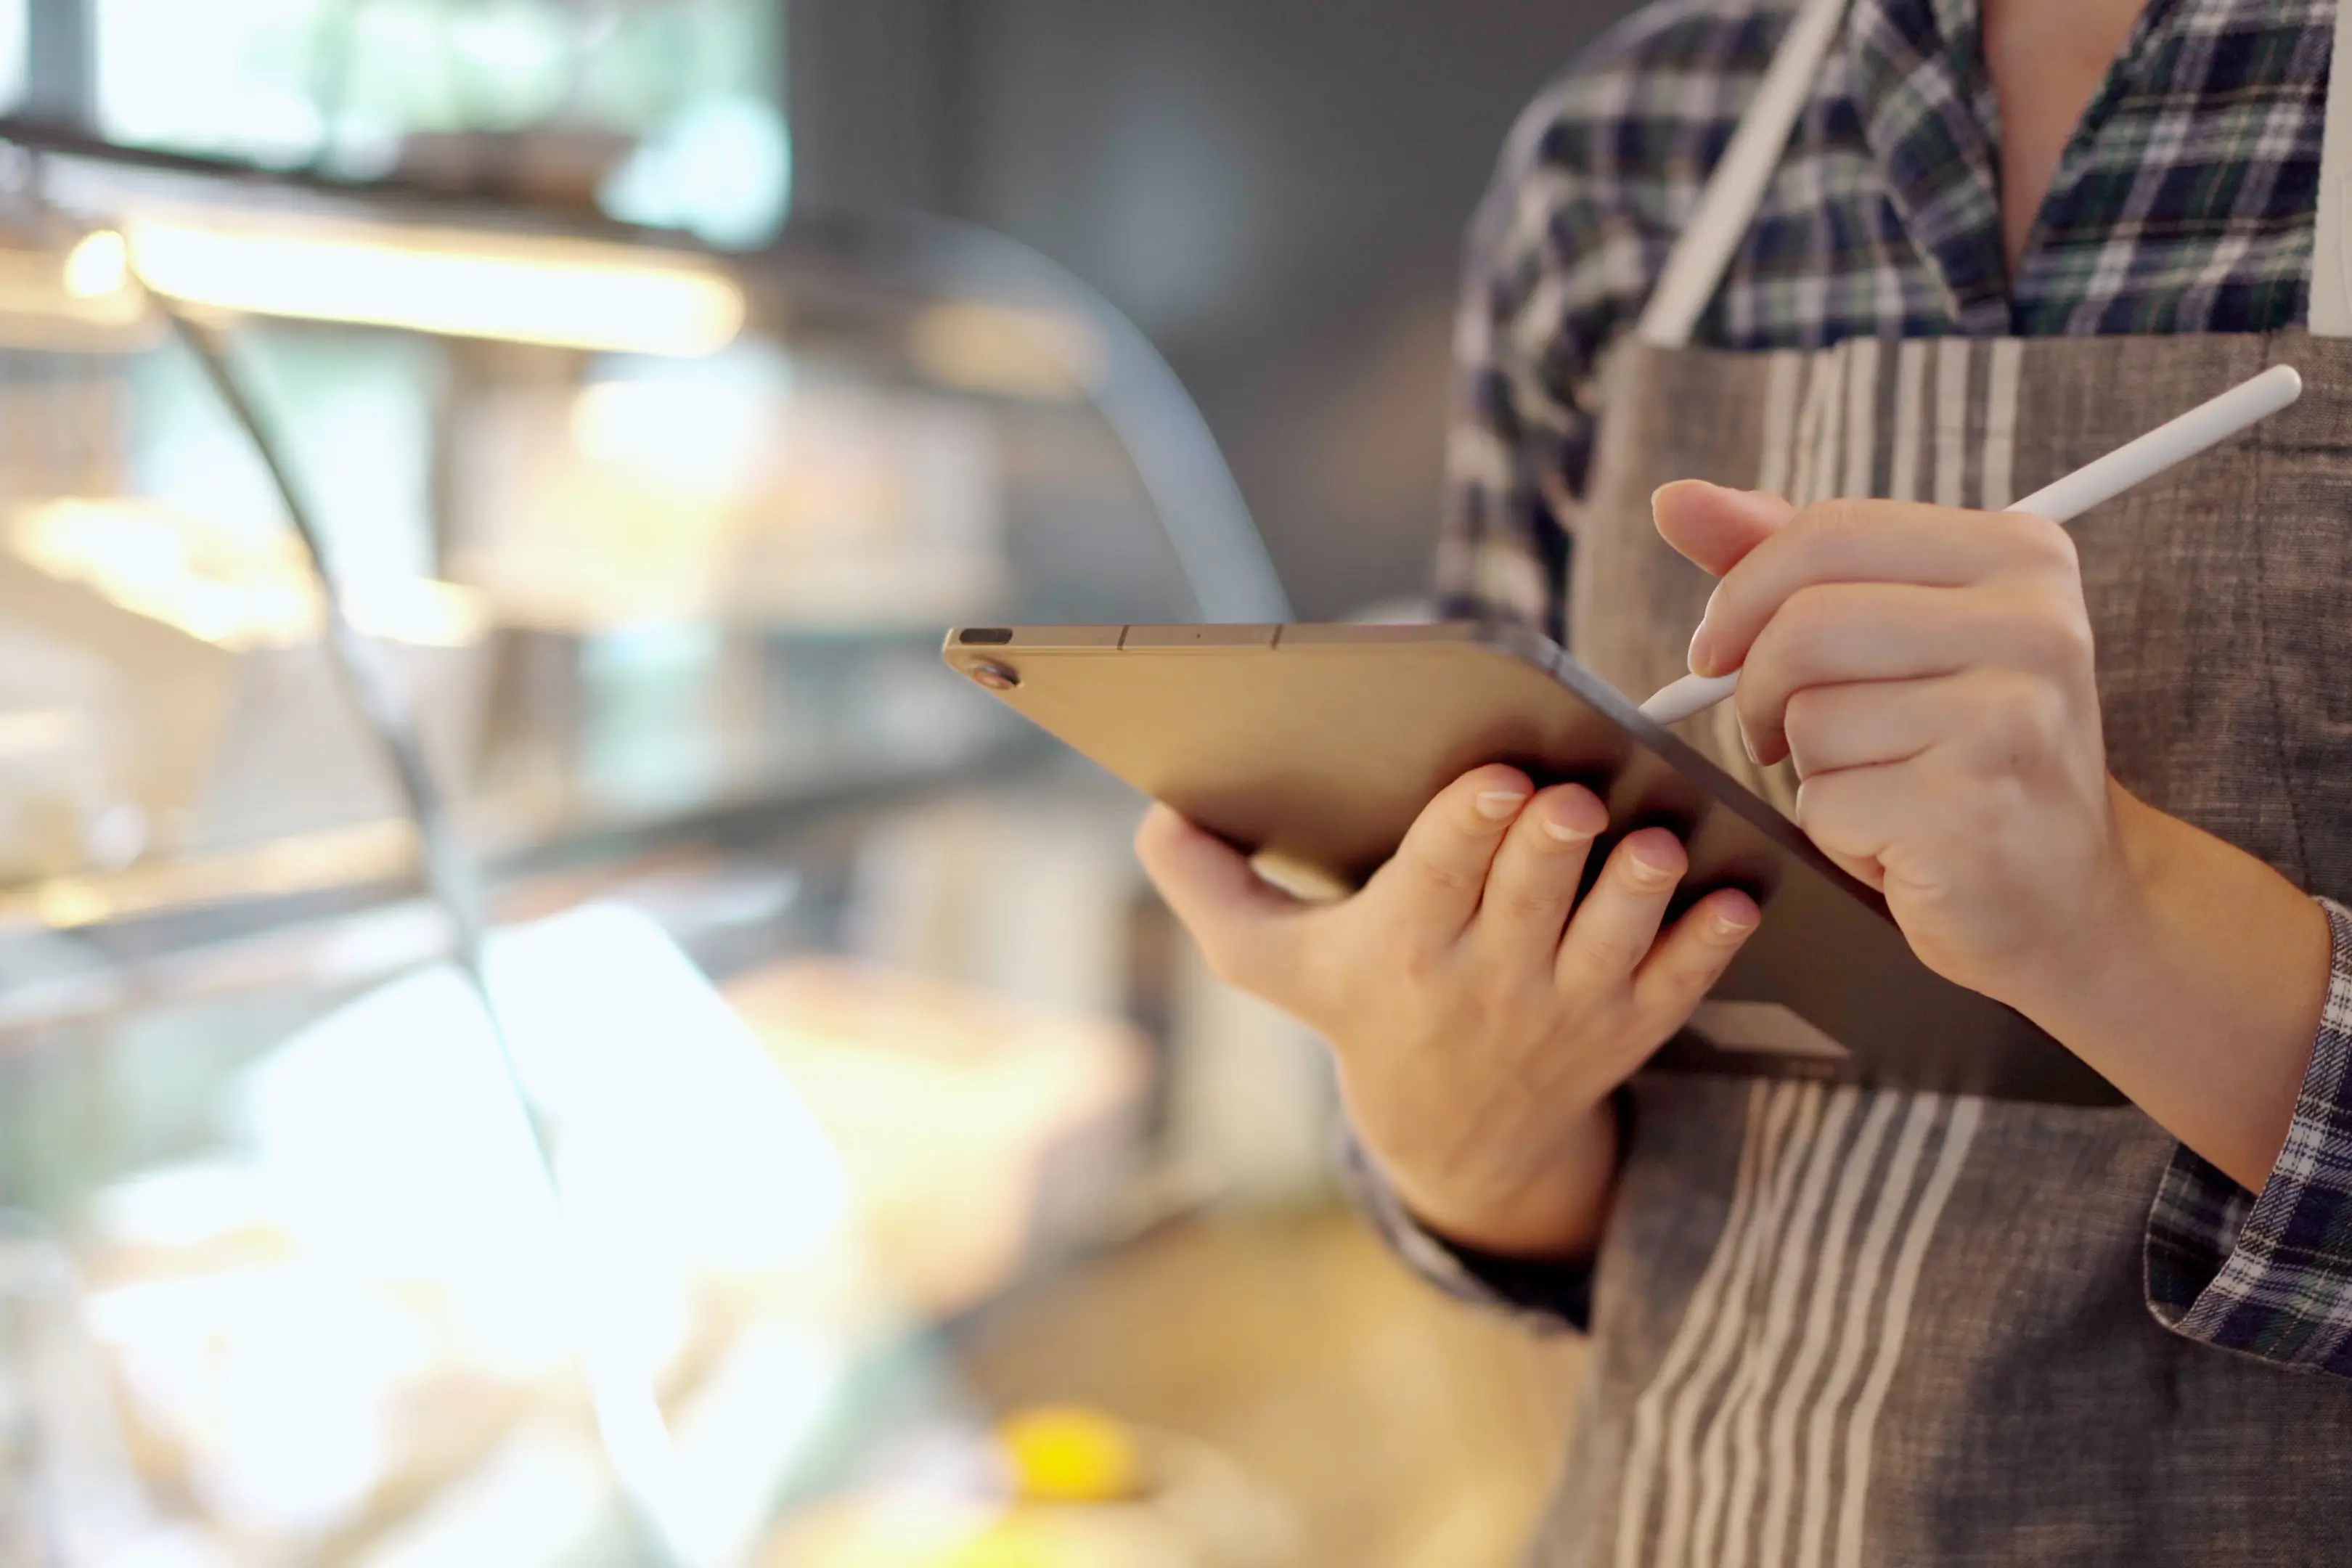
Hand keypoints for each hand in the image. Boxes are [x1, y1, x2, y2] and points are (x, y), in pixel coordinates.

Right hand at [1135, 766, 1758, 1259]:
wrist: (1454, 1134)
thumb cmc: (1359, 1006)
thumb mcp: (1271, 962)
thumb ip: (1207, 887)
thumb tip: (1154, 813)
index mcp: (1401, 947)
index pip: (1437, 876)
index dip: (1468, 825)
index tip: (1494, 778)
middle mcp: (1488, 980)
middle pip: (1529, 898)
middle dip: (1550, 846)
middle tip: (1572, 795)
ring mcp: (1568, 1006)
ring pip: (1615, 937)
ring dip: (1637, 890)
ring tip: (1654, 843)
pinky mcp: (1634, 1023)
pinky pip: (1684, 981)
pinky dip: (1710, 942)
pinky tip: (1733, 892)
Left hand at [1654, 479, 2331, 1190]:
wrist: (2065, 899)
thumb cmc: (1963, 755)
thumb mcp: (1893, 635)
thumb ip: (1787, 558)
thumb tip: (1677, 500)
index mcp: (2021, 554)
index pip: (1828, 533)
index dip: (1742, 593)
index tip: (1716, 650)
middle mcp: (2035, 625)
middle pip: (1804, 624)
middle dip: (1758, 690)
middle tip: (1776, 736)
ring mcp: (2012, 719)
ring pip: (1809, 718)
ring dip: (1811, 771)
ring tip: (1878, 789)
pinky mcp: (1972, 811)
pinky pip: (1827, 802)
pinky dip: (1835, 833)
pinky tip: (1898, 842)